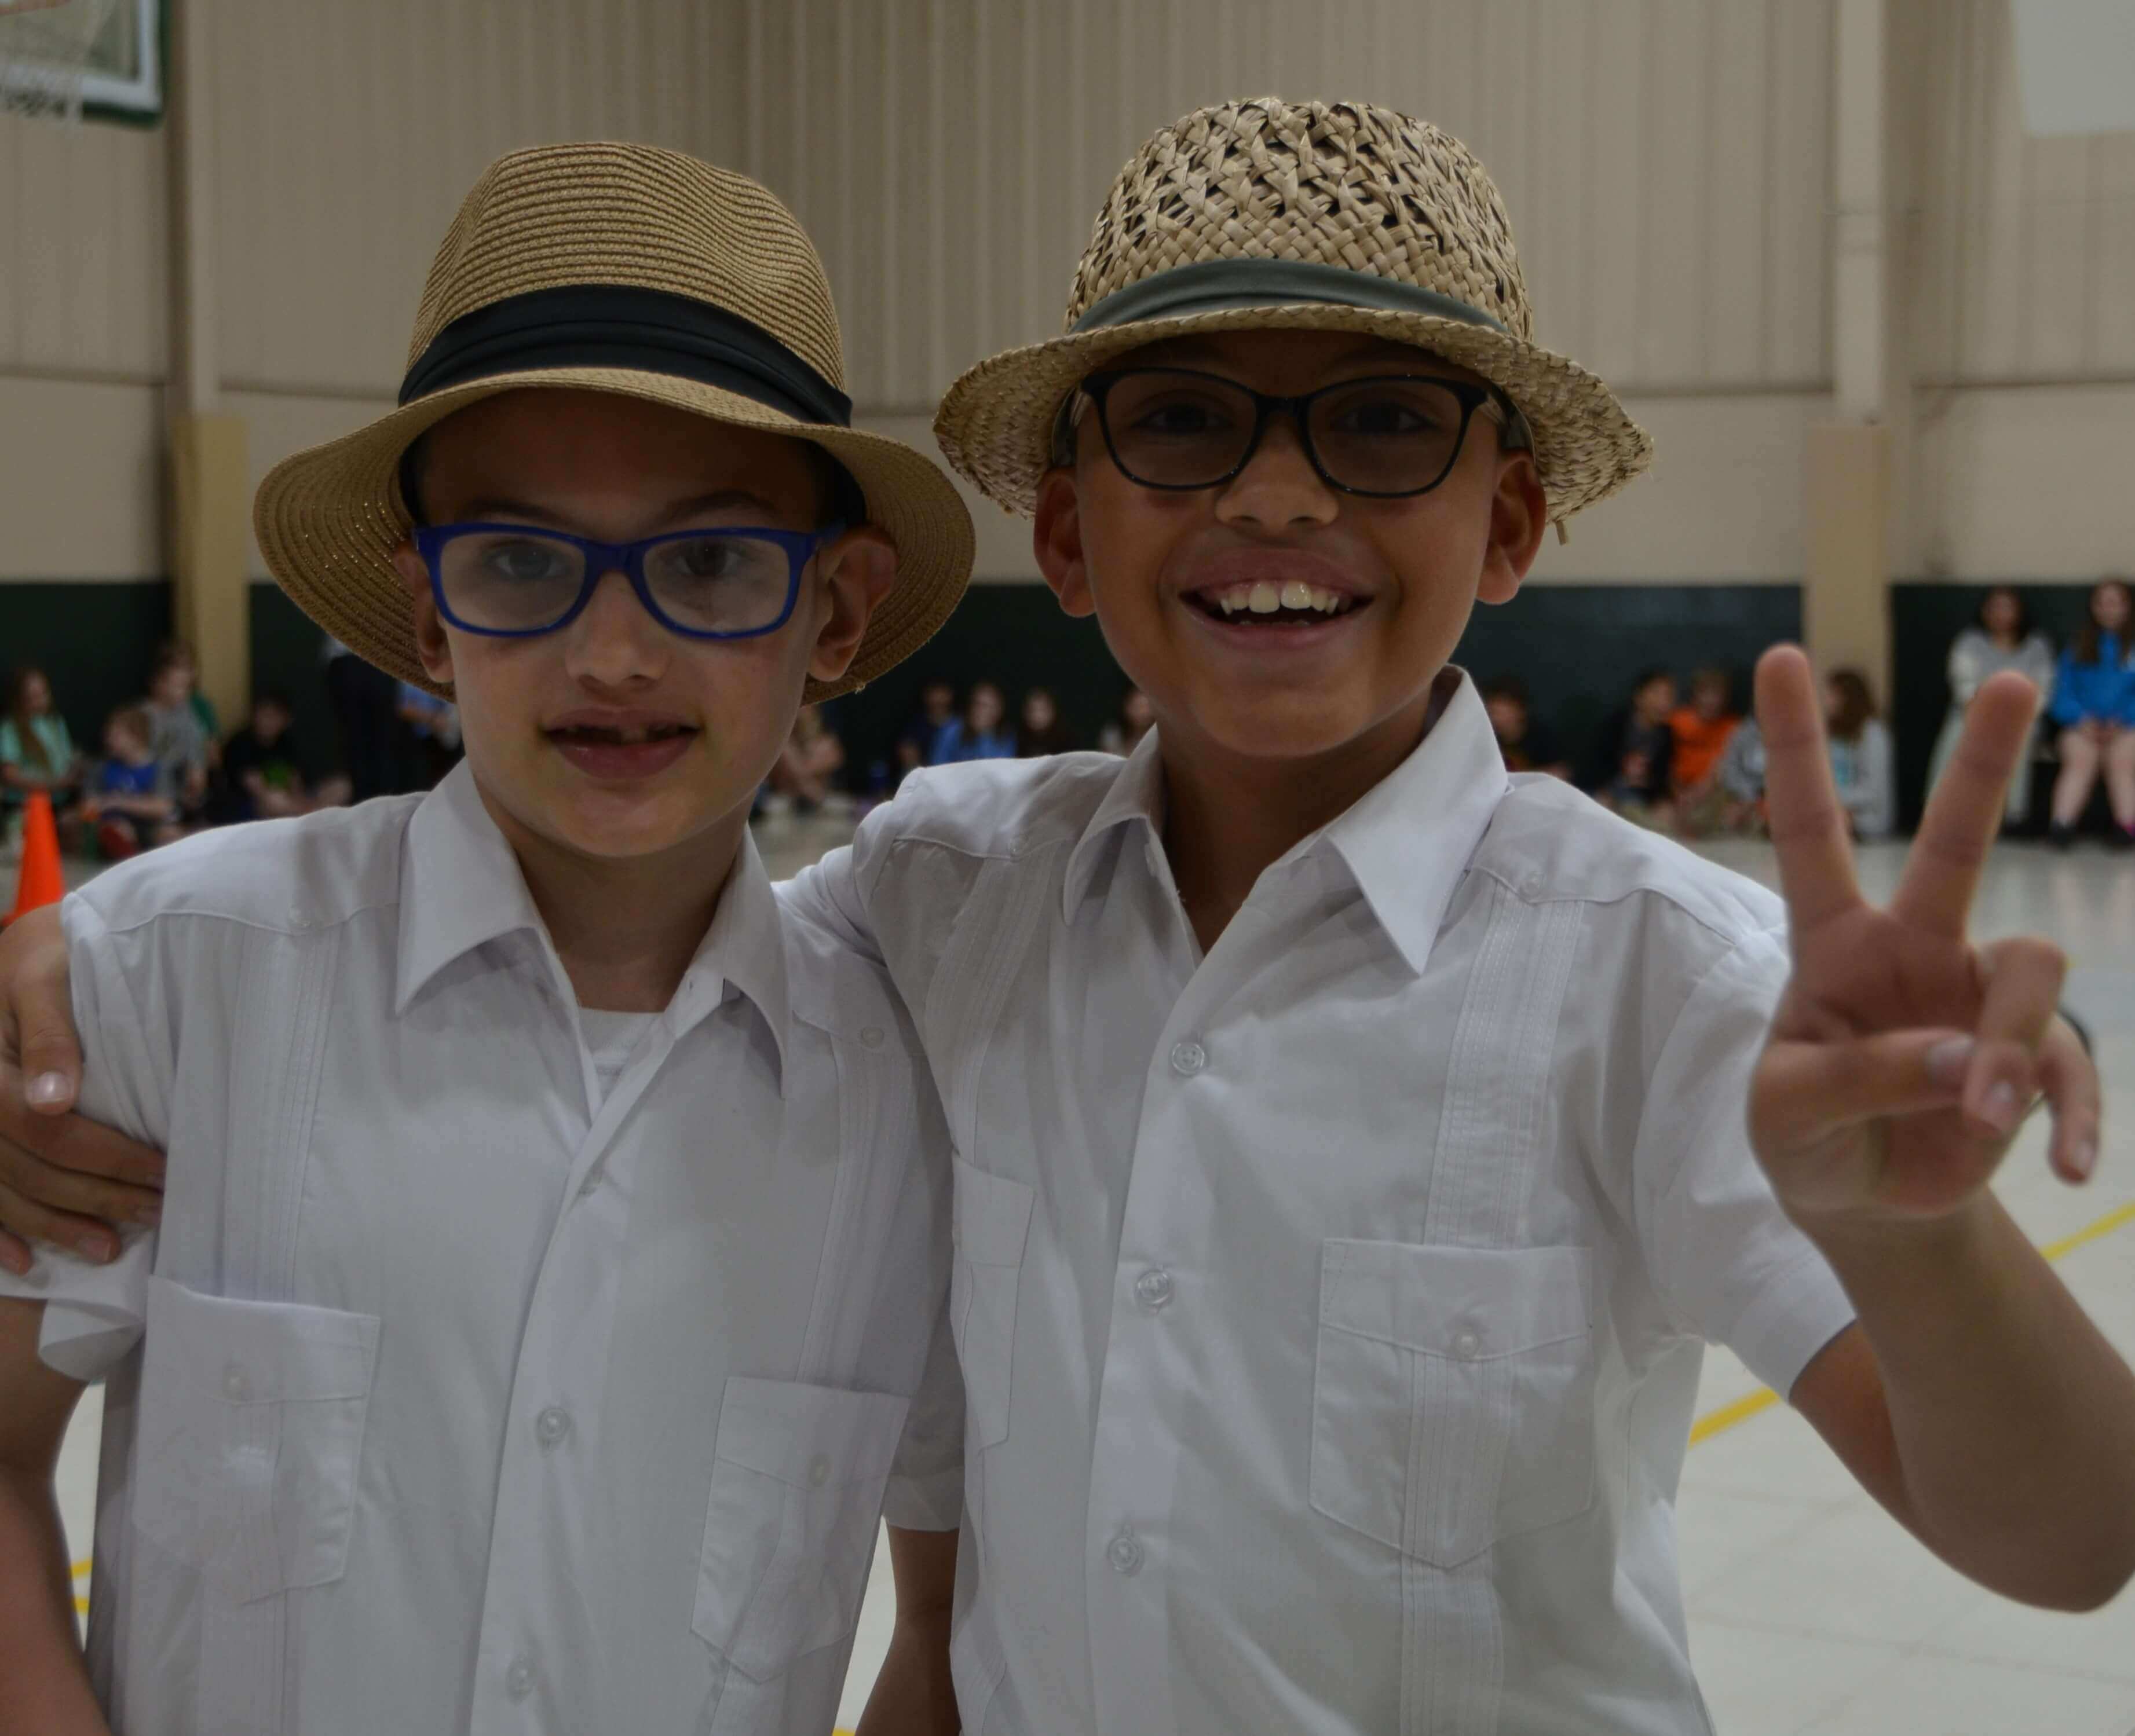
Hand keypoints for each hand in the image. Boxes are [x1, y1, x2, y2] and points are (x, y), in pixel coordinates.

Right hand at [0, 907, 163, 1275]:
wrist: (22, 948)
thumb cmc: (50, 951)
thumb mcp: (47, 972)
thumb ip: (52, 1032)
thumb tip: (54, 1101)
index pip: (43, 1127)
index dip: (104, 1156)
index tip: (161, 1172)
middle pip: (24, 1166)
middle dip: (89, 1198)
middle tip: (150, 1217)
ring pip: (0, 1188)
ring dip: (50, 1227)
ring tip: (106, 1249)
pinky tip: (24, 1264)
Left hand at [1747, 647, 2099, 1227]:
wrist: (1860, 1201)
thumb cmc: (1805, 1136)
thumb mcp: (1793, 1113)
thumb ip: (1860, 1078)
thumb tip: (1965, 1061)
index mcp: (1833, 945)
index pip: (1809, 831)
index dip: (1796, 748)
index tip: (1781, 657)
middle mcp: (1913, 948)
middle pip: (1955, 842)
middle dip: (1982, 763)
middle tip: (2013, 679)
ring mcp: (1978, 996)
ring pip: (2031, 970)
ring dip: (2011, 1047)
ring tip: (1979, 1114)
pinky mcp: (2029, 1058)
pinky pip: (2069, 1066)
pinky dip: (2071, 1114)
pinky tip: (2057, 1164)